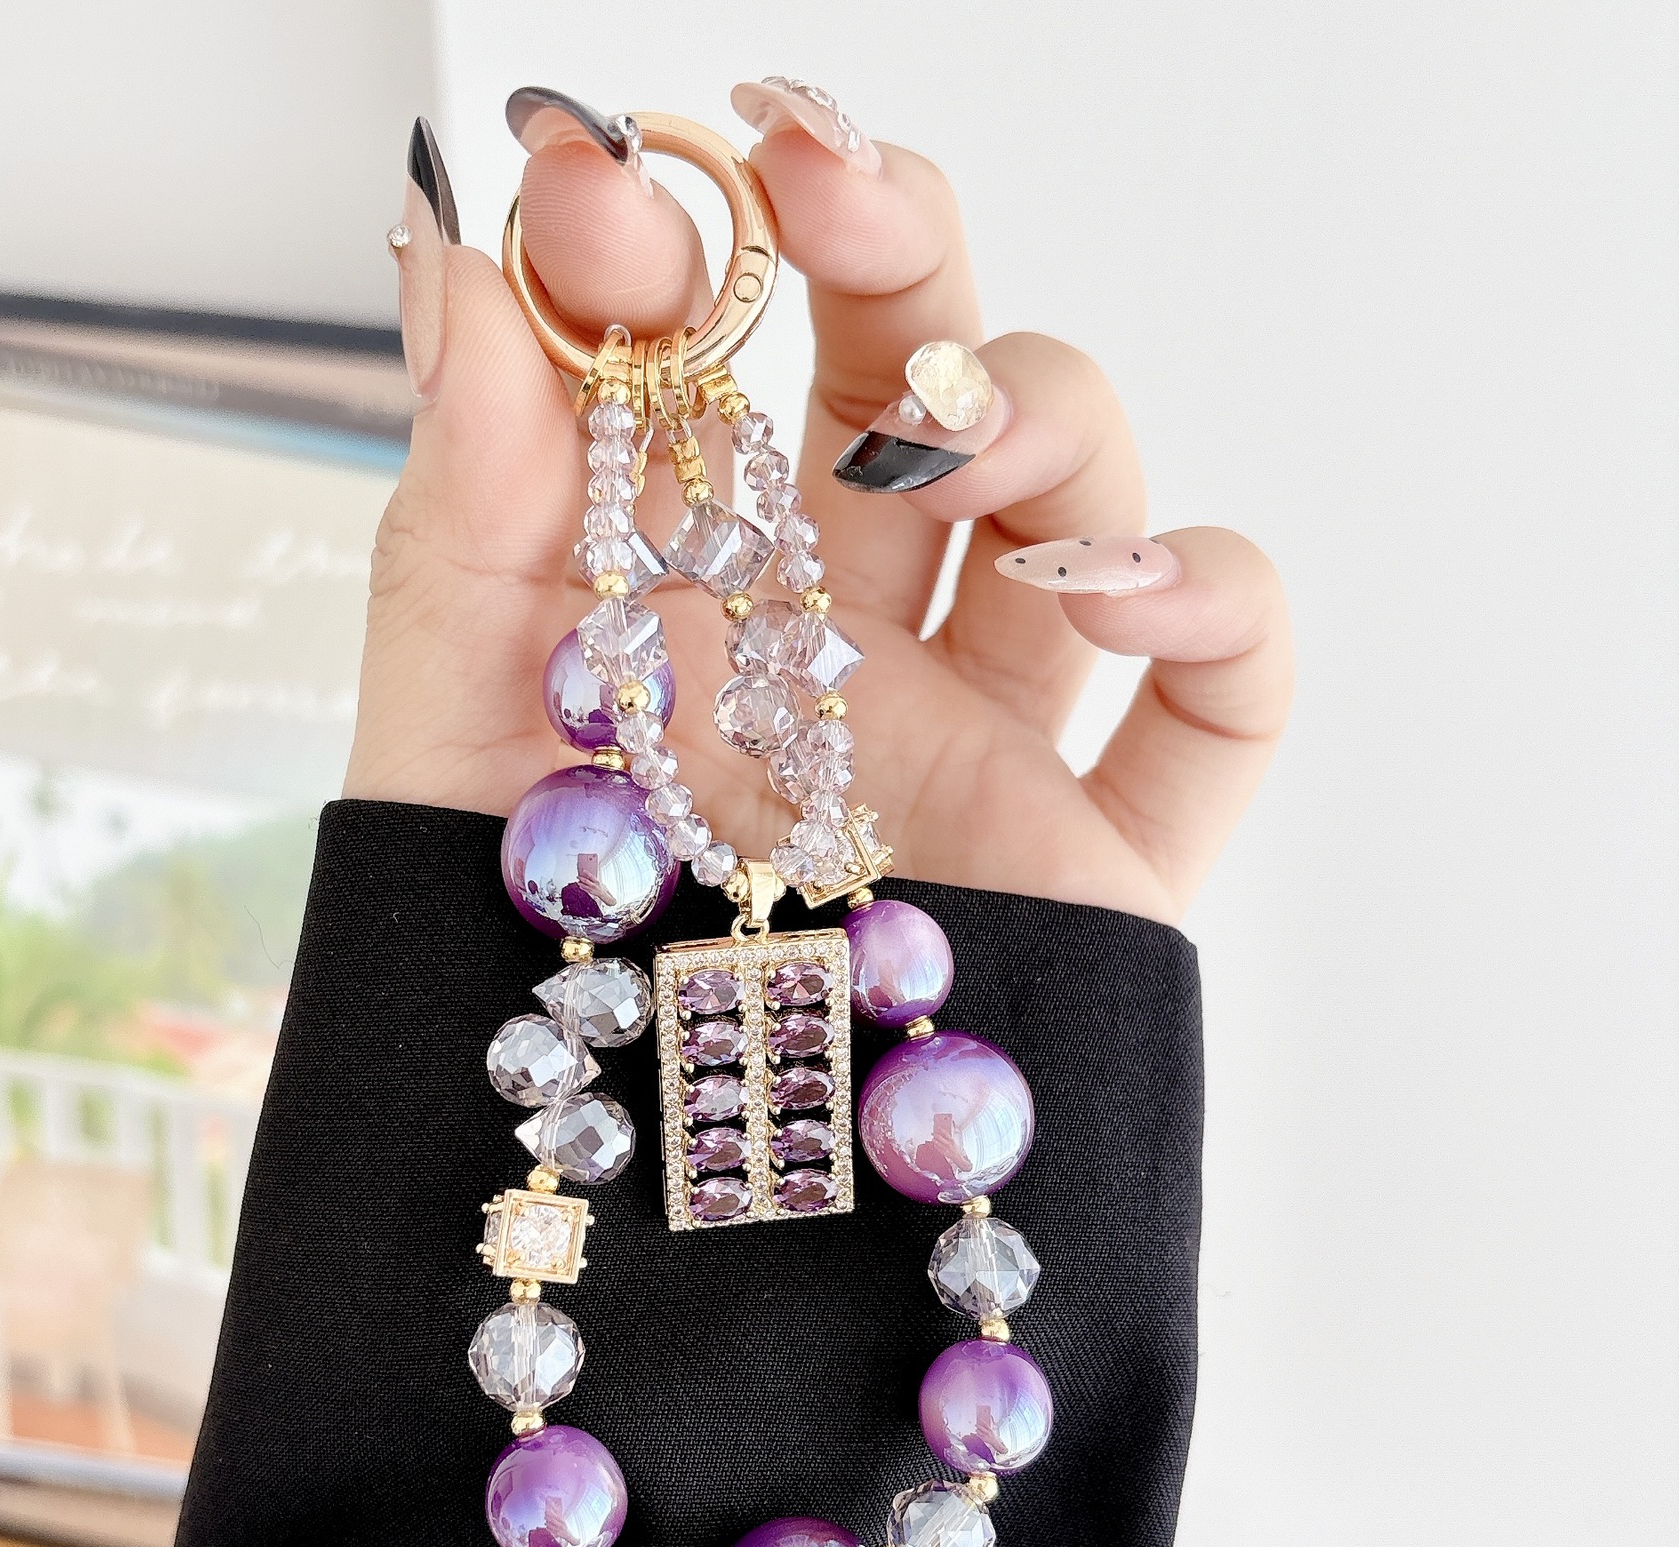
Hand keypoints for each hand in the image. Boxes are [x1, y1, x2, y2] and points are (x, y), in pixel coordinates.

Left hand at [348, 94, 1290, 922]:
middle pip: (918, 381)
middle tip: (821, 187)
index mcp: (683, 600)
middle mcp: (843, 651)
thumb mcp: (450, 738)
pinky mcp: (1101, 861)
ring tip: (944, 448)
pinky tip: (1121, 587)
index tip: (618, 187)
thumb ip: (463, 504)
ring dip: (1040, 411)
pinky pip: (1227, 703)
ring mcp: (982, 745)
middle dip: (889, 254)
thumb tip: (455, 238)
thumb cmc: (510, 1000)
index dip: (690, 248)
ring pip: (1083, 497)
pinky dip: (1217, 603)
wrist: (630, 1227)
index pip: (724, 362)